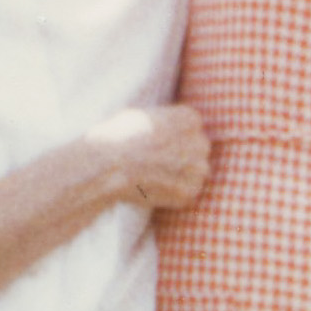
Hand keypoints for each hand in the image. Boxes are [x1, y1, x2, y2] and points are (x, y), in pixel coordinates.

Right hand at [89, 104, 210, 212]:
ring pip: (195, 173)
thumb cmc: (118, 137)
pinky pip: (187, 194)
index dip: (175, 136)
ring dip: (181, 176)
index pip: (192, 127)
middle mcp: (201, 142)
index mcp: (190, 118)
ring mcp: (198, 170)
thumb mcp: (141, 115)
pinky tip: (155, 189)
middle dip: (183, 156)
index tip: (160, 143)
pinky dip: (174, 194)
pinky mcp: (189, 193)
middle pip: (198, 150)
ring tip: (155, 177)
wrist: (109, 165)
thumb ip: (162, 121)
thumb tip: (164, 128)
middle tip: (158, 162)